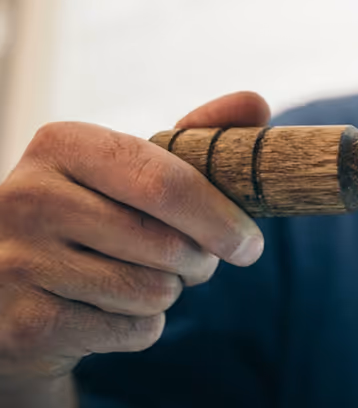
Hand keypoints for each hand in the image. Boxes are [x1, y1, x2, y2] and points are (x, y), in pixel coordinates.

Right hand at [0, 92, 269, 386]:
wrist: (13, 292)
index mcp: (61, 144)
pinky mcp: (24, 324)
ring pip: (153, 292)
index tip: (251, 244)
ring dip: (167, 294)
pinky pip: (133, 330)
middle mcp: (27, 197)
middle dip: (200, 262)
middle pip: (166, 245)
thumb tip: (256, 103)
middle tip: (198, 262)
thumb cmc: (95, 215)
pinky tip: (109, 310)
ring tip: (141, 280)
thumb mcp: (134, 168)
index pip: (165, 183)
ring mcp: (17, 263)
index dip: (220, 218)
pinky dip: (142, 327)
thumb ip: (197, 134)